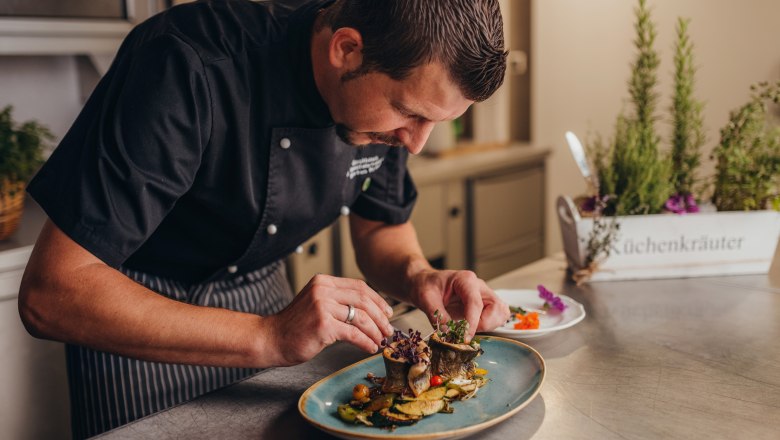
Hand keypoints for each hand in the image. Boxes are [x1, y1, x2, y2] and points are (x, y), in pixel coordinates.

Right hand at [260, 274, 393, 365]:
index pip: (359, 287)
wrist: (271, 339)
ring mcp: (322, 306)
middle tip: (388, 330)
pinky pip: (353, 333)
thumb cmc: (294, 326)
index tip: (387, 313)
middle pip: (363, 300)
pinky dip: (366, 341)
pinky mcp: (323, 325)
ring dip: (375, 331)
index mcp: (323, 282)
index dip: (378, 300)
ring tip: (381, 340)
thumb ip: (337, 301)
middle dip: (380, 317)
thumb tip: (368, 310)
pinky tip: (370, 347)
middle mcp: (323, 290)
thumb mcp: (316, 304)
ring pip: (361, 317)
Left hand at [408, 269, 509, 339]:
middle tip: (465, 331)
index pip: (476, 303)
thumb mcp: (425, 298)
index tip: (464, 337)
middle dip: (484, 323)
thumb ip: (437, 315)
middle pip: (496, 307)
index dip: (472, 323)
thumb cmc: (426, 286)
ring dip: (488, 325)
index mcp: (465, 280)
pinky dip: (490, 325)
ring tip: (468, 328)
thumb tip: (448, 333)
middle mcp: (479, 286)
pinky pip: (497, 316)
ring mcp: (484, 295)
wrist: (426, 284)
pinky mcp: (485, 305)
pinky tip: (473, 327)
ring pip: (500, 313)